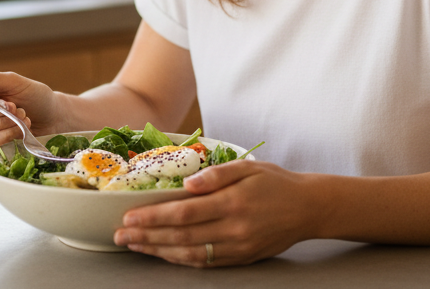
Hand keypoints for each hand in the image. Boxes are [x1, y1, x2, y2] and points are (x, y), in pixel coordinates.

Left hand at [113, 160, 317, 267]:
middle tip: (121, 235)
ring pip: (190, 254)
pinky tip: (163, 254)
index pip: (184, 212)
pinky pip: (205, 263)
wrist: (308, 208)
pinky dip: (180, 260)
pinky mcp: (241, 258)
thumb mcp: (248, 167)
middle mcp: (233, 228)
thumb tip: (188, 184)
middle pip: (181, 236)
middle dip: (147, 237)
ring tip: (135, 246)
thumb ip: (216, 174)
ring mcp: (237, 247)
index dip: (154, 217)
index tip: (129, 217)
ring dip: (158, 251)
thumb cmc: (276, 183)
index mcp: (232, 202)